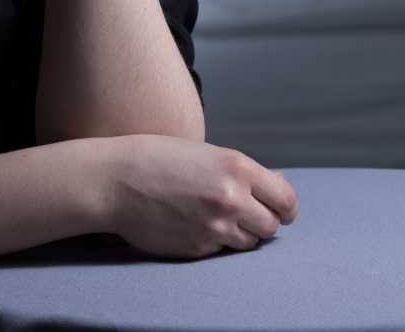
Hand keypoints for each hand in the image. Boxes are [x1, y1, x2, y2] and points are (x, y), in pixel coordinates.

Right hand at [101, 134, 298, 259]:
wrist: (118, 180)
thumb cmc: (162, 159)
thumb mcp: (210, 154)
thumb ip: (245, 173)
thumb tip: (278, 182)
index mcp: (238, 168)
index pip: (286, 200)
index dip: (286, 207)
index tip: (281, 209)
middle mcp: (231, 199)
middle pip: (271, 226)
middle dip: (263, 221)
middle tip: (247, 213)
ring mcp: (214, 228)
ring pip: (249, 243)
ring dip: (241, 233)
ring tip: (216, 216)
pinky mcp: (197, 249)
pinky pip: (221, 251)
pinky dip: (216, 241)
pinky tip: (195, 223)